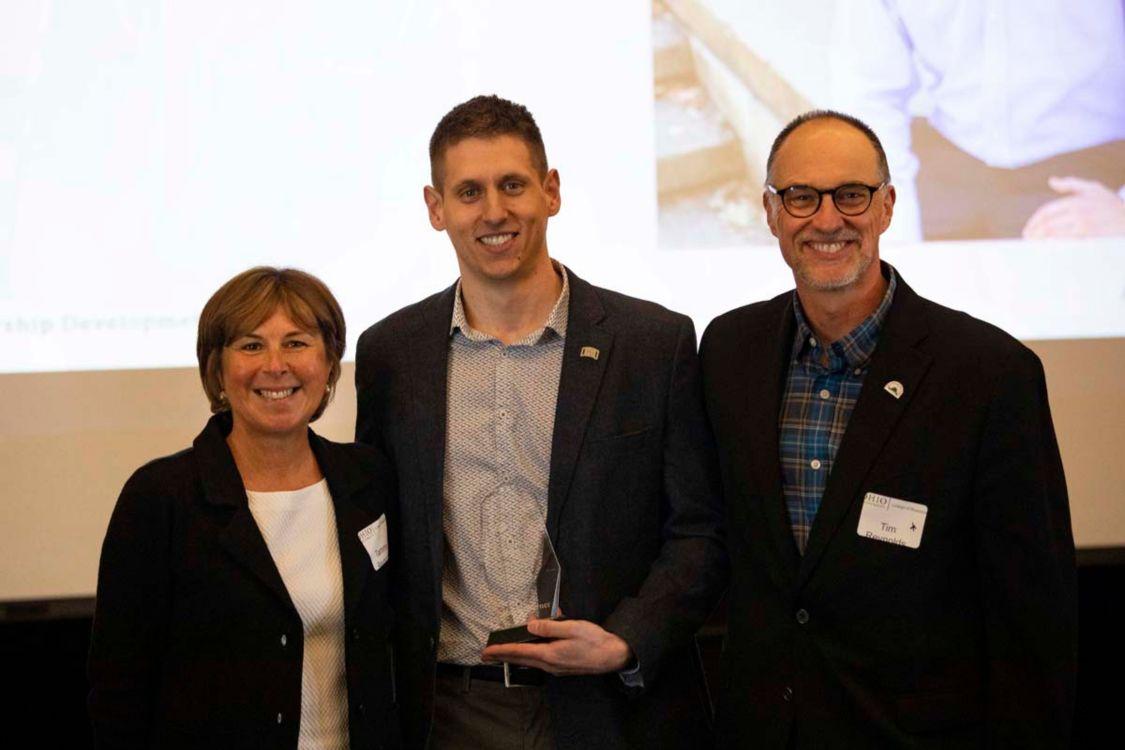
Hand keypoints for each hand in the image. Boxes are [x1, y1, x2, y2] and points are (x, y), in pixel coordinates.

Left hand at [480, 618, 632, 675]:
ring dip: (517, 654)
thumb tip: (530, 625)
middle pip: (521, 659)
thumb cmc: (594, 641)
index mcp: (549, 655)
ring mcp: (556, 667)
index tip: (486, 652)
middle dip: (503, 656)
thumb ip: (549, 627)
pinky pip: (541, 658)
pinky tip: (535, 641)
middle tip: (487, 654)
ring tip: (506, 648)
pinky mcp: (562, 666)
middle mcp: (549, 664)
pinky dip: (532, 651)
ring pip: (530, 660)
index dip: (501, 651)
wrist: (613, 656)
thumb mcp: (571, 627)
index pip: (518, 652)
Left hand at [1022, 176, 1124, 238]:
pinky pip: (1067, 244)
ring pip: (1054, 235)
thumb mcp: (1094, 189)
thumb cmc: (1111, 205)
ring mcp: (1084, 225)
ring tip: (1035, 247)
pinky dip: (1055, 247)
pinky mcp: (1090, 237)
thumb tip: (1052, 181)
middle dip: (1034, 234)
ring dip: (1041, 242)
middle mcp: (1079, 212)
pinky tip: (1050, 251)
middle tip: (1028, 241)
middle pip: (1047, 224)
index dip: (1033, 222)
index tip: (1027, 231)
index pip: (1046, 212)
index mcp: (1076, 200)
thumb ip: (1072, 184)